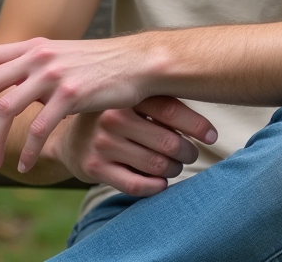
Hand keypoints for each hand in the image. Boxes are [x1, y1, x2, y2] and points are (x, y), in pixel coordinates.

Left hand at [0, 36, 212, 173]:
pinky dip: (27, 150)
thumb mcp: (64, 57)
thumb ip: (36, 68)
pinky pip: (39, 128)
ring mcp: (54, 74)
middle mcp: (39, 56)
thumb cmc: (103, 65)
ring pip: (6, 109)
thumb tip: (14, 87)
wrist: (140, 63)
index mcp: (34, 46)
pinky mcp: (72, 94)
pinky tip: (27, 165)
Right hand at [57, 96, 216, 196]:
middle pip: (168, 141)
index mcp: (126, 95)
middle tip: (191, 154)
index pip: (171, 110)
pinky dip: (156, 187)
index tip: (212, 136)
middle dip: (188, 152)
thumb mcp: (133, 100)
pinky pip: (137, 185)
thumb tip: (209, 96)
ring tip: (175, 166)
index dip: (197, 125)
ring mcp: (102, 143)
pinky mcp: (95, 167)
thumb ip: (163, 98)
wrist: (69, 138)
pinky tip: (161, 183)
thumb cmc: (116, 116)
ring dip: (174, 169)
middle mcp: (112, 116)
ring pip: (156, 165)